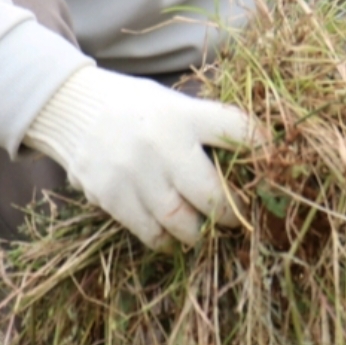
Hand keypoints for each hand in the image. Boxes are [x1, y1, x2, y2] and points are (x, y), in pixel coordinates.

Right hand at [24, 66, 257, 249]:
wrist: (71, 106)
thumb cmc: (139, 109)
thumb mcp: (176, 104)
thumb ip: (207, 129)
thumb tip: (255, 158)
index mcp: (184, 115)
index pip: (237, 131)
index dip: (262, 149)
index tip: (274, 166)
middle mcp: (160, 144)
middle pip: (209, 193)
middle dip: (228, 213)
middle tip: (235, 219)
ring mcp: (132, 172)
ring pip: (179, 220)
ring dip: (198, 232)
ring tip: (204, 231)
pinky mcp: (109, 195)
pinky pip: (148, 231)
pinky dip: (166, 240)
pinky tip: (173, 238)